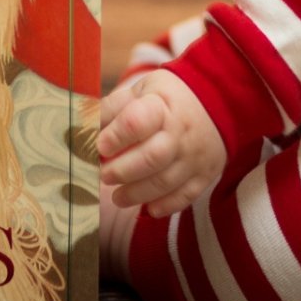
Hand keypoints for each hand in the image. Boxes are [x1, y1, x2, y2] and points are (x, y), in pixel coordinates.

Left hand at [98, 70, 226, 216]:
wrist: (218, 100)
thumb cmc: (168, 97)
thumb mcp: (141, 90)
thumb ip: (112, 109)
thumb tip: (83, 129)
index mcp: (162, 106)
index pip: (137, 121)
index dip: (116, 136)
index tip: (99, 146)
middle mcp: (181, 133)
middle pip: (152, 157)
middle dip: (123, 170)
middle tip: (104, 176)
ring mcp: (195, 156)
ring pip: (166, 181)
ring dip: (138, 194)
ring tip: (117, 198)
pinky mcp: (205, 173)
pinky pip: (186, 196)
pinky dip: (166, 206)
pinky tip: (147, 209)